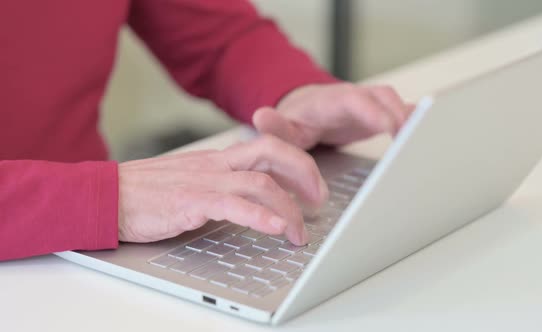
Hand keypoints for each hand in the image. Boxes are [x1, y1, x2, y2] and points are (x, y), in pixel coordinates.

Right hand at [118, 135, 327, 245]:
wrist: (108, 194)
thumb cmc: (148, 191)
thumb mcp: (192, 180)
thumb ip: (221, 183)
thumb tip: (250, 200)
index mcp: (218, 158)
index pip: (268, 147)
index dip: (297, 163)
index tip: (312, 187)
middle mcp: (217, 164)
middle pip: (274, 153)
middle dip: (305, 174)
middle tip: (319, 201)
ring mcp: (205, 181)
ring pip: (261, 183)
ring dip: (288, 208)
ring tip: (298, 233)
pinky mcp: (191, 202)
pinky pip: (233, 205)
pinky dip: (259, 216)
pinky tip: (275, 228)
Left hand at [253, 83, 412, 149]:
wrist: (306, 113)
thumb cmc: (297, 122)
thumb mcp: (282, 128)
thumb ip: (275, 126)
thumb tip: (260, 115)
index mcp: (330, 102)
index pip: (353, 100)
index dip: (372, 111)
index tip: (388, 125)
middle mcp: (353, 98)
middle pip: (382, 98)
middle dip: (400, 115)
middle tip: (413, 139)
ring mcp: (368, 104)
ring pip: (395, 103)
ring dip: (410, 119)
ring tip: (425, 140)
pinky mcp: (379, 113)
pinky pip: (400, 112)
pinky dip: (414, 121)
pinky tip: (428, 136)